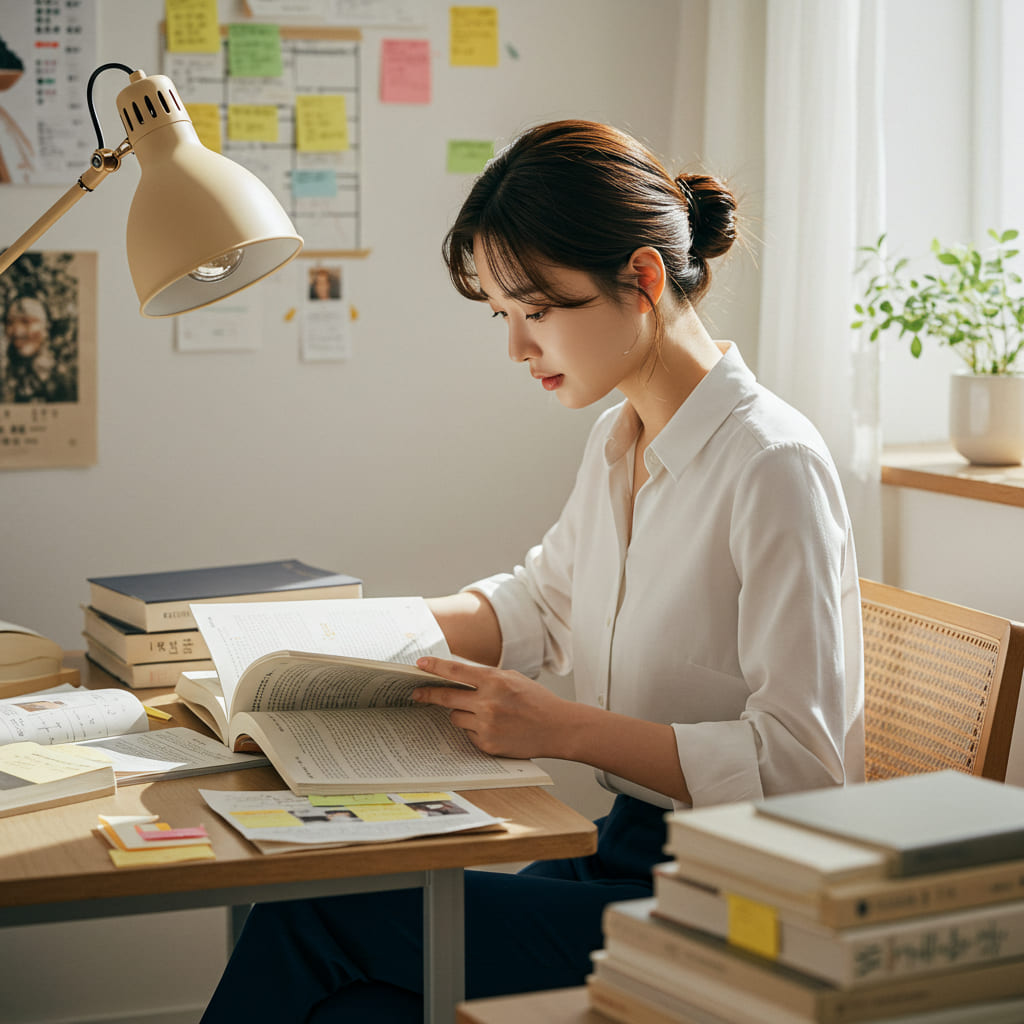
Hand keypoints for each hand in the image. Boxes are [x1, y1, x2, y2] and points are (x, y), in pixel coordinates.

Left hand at [412, 657, 574, 759]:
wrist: (558, 728)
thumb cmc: (537, 700)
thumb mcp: (513, 678)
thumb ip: (486, 677)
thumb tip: (457, 675)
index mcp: (495, 681)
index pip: (456, 671)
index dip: (434, 666)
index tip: (419, 664)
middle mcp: (488, 702)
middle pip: (447, 697)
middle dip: (429, 694)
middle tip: (417, 693)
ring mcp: (486, 725)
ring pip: (455, 717)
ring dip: (460, 713)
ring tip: (481, 712)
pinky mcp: (487, 744)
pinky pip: (468, 733)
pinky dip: (475, 729)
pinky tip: (494, 727)